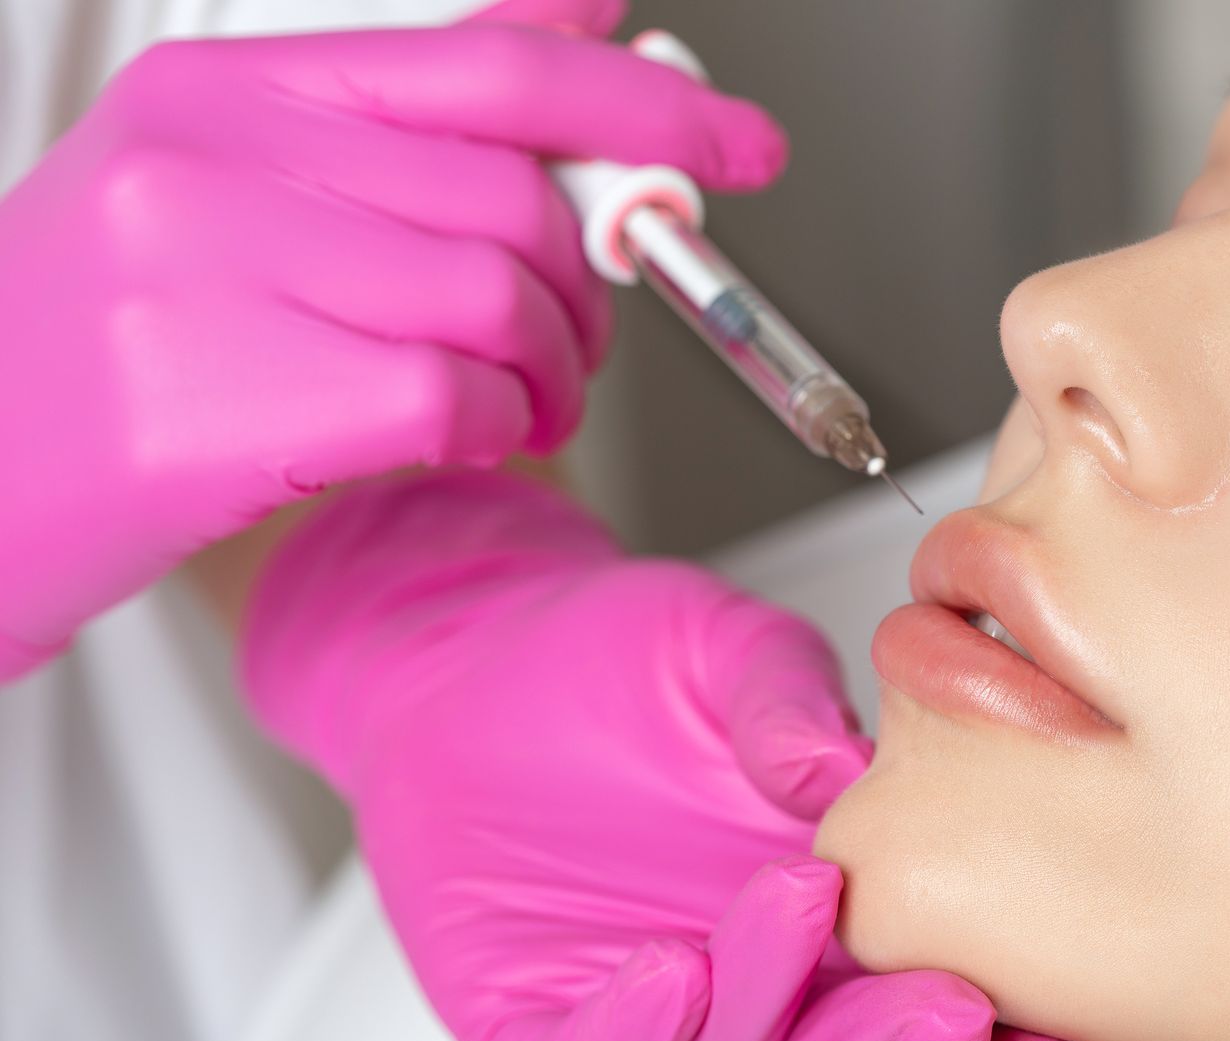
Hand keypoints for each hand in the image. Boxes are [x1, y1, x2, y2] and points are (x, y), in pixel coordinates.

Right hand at [0, 0, 783, 678]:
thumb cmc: (117, 350)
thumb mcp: (238, 199)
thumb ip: (405, 134)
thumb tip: (585, 40)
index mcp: (226, 92)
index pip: (490, 65)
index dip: (642, 101)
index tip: (739, 142)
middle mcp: (209, 158)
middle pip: (514, 195)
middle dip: (591, 286)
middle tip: (574, 345)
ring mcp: (200, 274)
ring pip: (497, 295)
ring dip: (551, 372)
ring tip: (517, 405)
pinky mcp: (213, 401)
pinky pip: (447, 393)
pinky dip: (492, 426)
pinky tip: (460, 439)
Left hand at [241, 471, 1084, 1040]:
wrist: (472, 659)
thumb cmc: (617, 660)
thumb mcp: (730, 648)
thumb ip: (790, 702)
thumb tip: (846, 768)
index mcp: (835, 904)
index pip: (928, 989)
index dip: (1002, 1032)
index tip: (1060, 1035)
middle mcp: (756, 974)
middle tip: (951, 1006)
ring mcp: (654, 1007)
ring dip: (774, 1004)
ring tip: (794, 907)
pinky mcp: (540, 1023)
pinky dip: (629, 1035)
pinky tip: (665, 978)